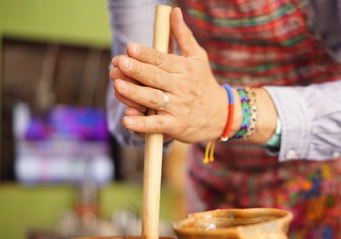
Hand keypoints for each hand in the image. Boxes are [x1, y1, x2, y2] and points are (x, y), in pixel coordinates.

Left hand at [110, 7, 233, 143]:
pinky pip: (157, 126)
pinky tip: (127, 120)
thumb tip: (173, 11)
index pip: (162, 59)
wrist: (222, 116)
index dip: (146, 54)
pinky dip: (142, 125)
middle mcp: (180, 88)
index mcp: (183, 69)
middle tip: (119, 62)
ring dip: (135, 94)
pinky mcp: (175, 126)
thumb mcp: (198, 58)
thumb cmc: (204, 84)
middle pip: (155, 78)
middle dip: (137, 70)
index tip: (130, 47)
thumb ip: (183, 36)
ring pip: (153, 100)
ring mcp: (177, 108)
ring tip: (118, 85)